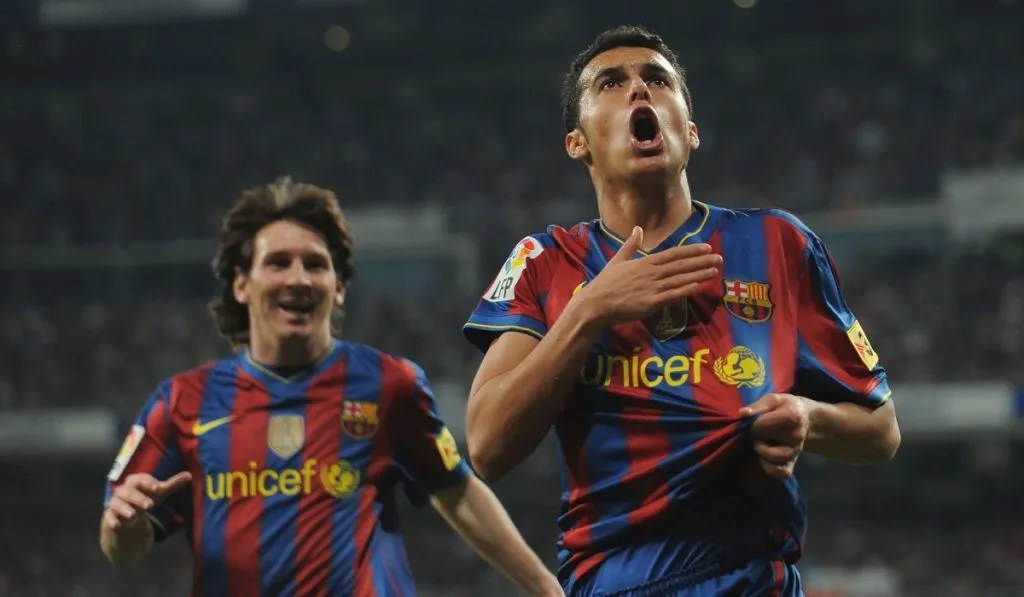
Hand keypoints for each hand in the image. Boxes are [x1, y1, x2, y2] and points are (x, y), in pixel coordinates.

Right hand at [102, 471, 191, 531]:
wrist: (126, 516)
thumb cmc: (143, 500)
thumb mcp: (158, 493)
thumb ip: (172, 485)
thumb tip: (189, 475)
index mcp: (135, 483)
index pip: (139, 479)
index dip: (148, 482)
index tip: (157, 487)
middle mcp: (123, 492)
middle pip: (128, 491)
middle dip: (138, 497)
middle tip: (150, 505)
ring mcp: (115, 504)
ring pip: (116, 504)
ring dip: (125, 509)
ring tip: (133, 516)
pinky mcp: (110, 517)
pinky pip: (108, 518)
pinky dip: (112, 521)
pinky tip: (117, 525)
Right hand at [576, 226, 720, 327]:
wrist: (595, 304)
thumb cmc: (605, 284)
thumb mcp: (617, 260)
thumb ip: (630, 245)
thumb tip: (637, 228)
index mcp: (644, 262)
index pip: (673, 253)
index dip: (691, 250)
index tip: (706, 247)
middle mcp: (651, 273)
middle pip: (681, 265)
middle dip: (701, 261)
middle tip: (719, 257)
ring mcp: (652, 288)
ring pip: (680, 279)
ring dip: (699, 274)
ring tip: (714, 270)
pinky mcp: (650, 303)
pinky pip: (672, 295)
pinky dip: (686, 290)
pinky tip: (698, 286)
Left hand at [739, 394, 810, 479]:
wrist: (805, 419)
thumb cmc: (785, 407)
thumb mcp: (773, 399)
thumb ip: (758, 406)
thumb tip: (742, 414)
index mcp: (792, 416)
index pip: (762, 424)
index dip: (753, 423)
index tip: (755, 420)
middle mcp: (796, 436)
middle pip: (764, 440)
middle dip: (755, 436)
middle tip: (758, 430)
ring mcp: (795, 451)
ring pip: (772, 458)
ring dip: (761, 451)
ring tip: (762, 442)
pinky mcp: (793, 464)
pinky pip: (780, 473)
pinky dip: (769, 468)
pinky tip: (764, 458)